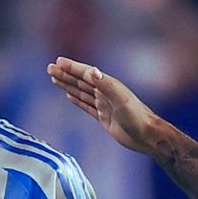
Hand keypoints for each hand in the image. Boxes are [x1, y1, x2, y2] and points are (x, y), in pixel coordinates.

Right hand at [46, 57, 162, 154]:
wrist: (148, 137)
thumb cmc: (137, 117)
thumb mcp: (120, 99)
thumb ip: (105, 85)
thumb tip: (91, 71)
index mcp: (108, 85)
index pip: (85, 73)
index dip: (71, 67)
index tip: (57, 62)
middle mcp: (105, 92)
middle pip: (80, 80)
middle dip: (65, 74)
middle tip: (49, 68)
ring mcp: (104, 104)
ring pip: (81, 91)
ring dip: (67, 85)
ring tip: (54, 79)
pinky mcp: (103, 117)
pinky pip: (86, 105)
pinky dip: (76, 99)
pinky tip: (69, 95)